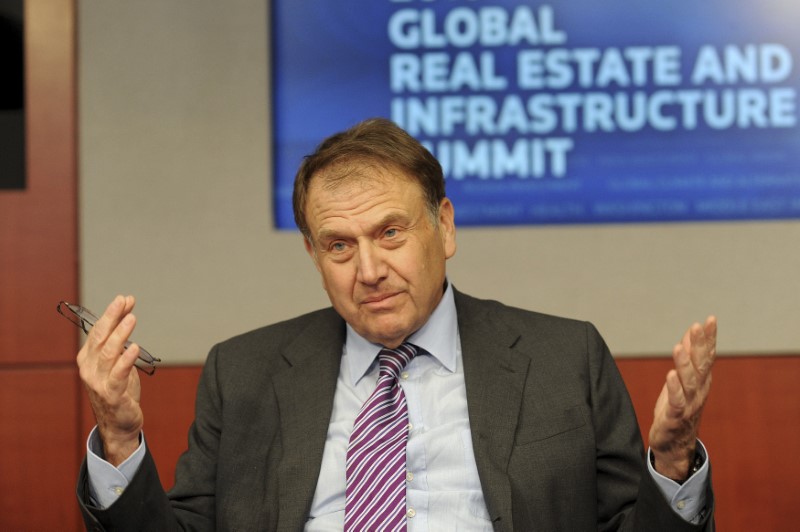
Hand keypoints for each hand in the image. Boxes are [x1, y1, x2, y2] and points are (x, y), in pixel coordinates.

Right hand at [76, 295, 143, 465]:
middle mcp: (89, 369)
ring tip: (131, 318)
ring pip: (108, 353)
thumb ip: (119, 345)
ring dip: (120, 334)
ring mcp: (98, 383)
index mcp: (88, 359)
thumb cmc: (119, 392)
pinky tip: (134, 347)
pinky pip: (118, 374)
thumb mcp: (117, 364)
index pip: (97, 331)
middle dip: (112, 317)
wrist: (119, 425)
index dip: (110, 314)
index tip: (125, 299)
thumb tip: (126, 317)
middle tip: (124, 300)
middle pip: (100, 338)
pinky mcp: (112, 395)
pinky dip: (126, 359)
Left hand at [648, 316, 716, 481]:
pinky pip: (675, 402)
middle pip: (700, 365)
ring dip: (684, 364)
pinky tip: (670, 376)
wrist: (674, 444)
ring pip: (688, 382)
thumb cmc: (678, 408)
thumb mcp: (682, 380)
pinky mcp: (674, 417)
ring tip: (678, 347)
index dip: (708, 338)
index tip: (710, 320)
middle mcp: (698, 391)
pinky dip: (673, 389)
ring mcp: (688, 404)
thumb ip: (687, 358)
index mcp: (701, 381)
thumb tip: (689, 335)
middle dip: (699, 345)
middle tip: (697, 326)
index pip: (706, 356)